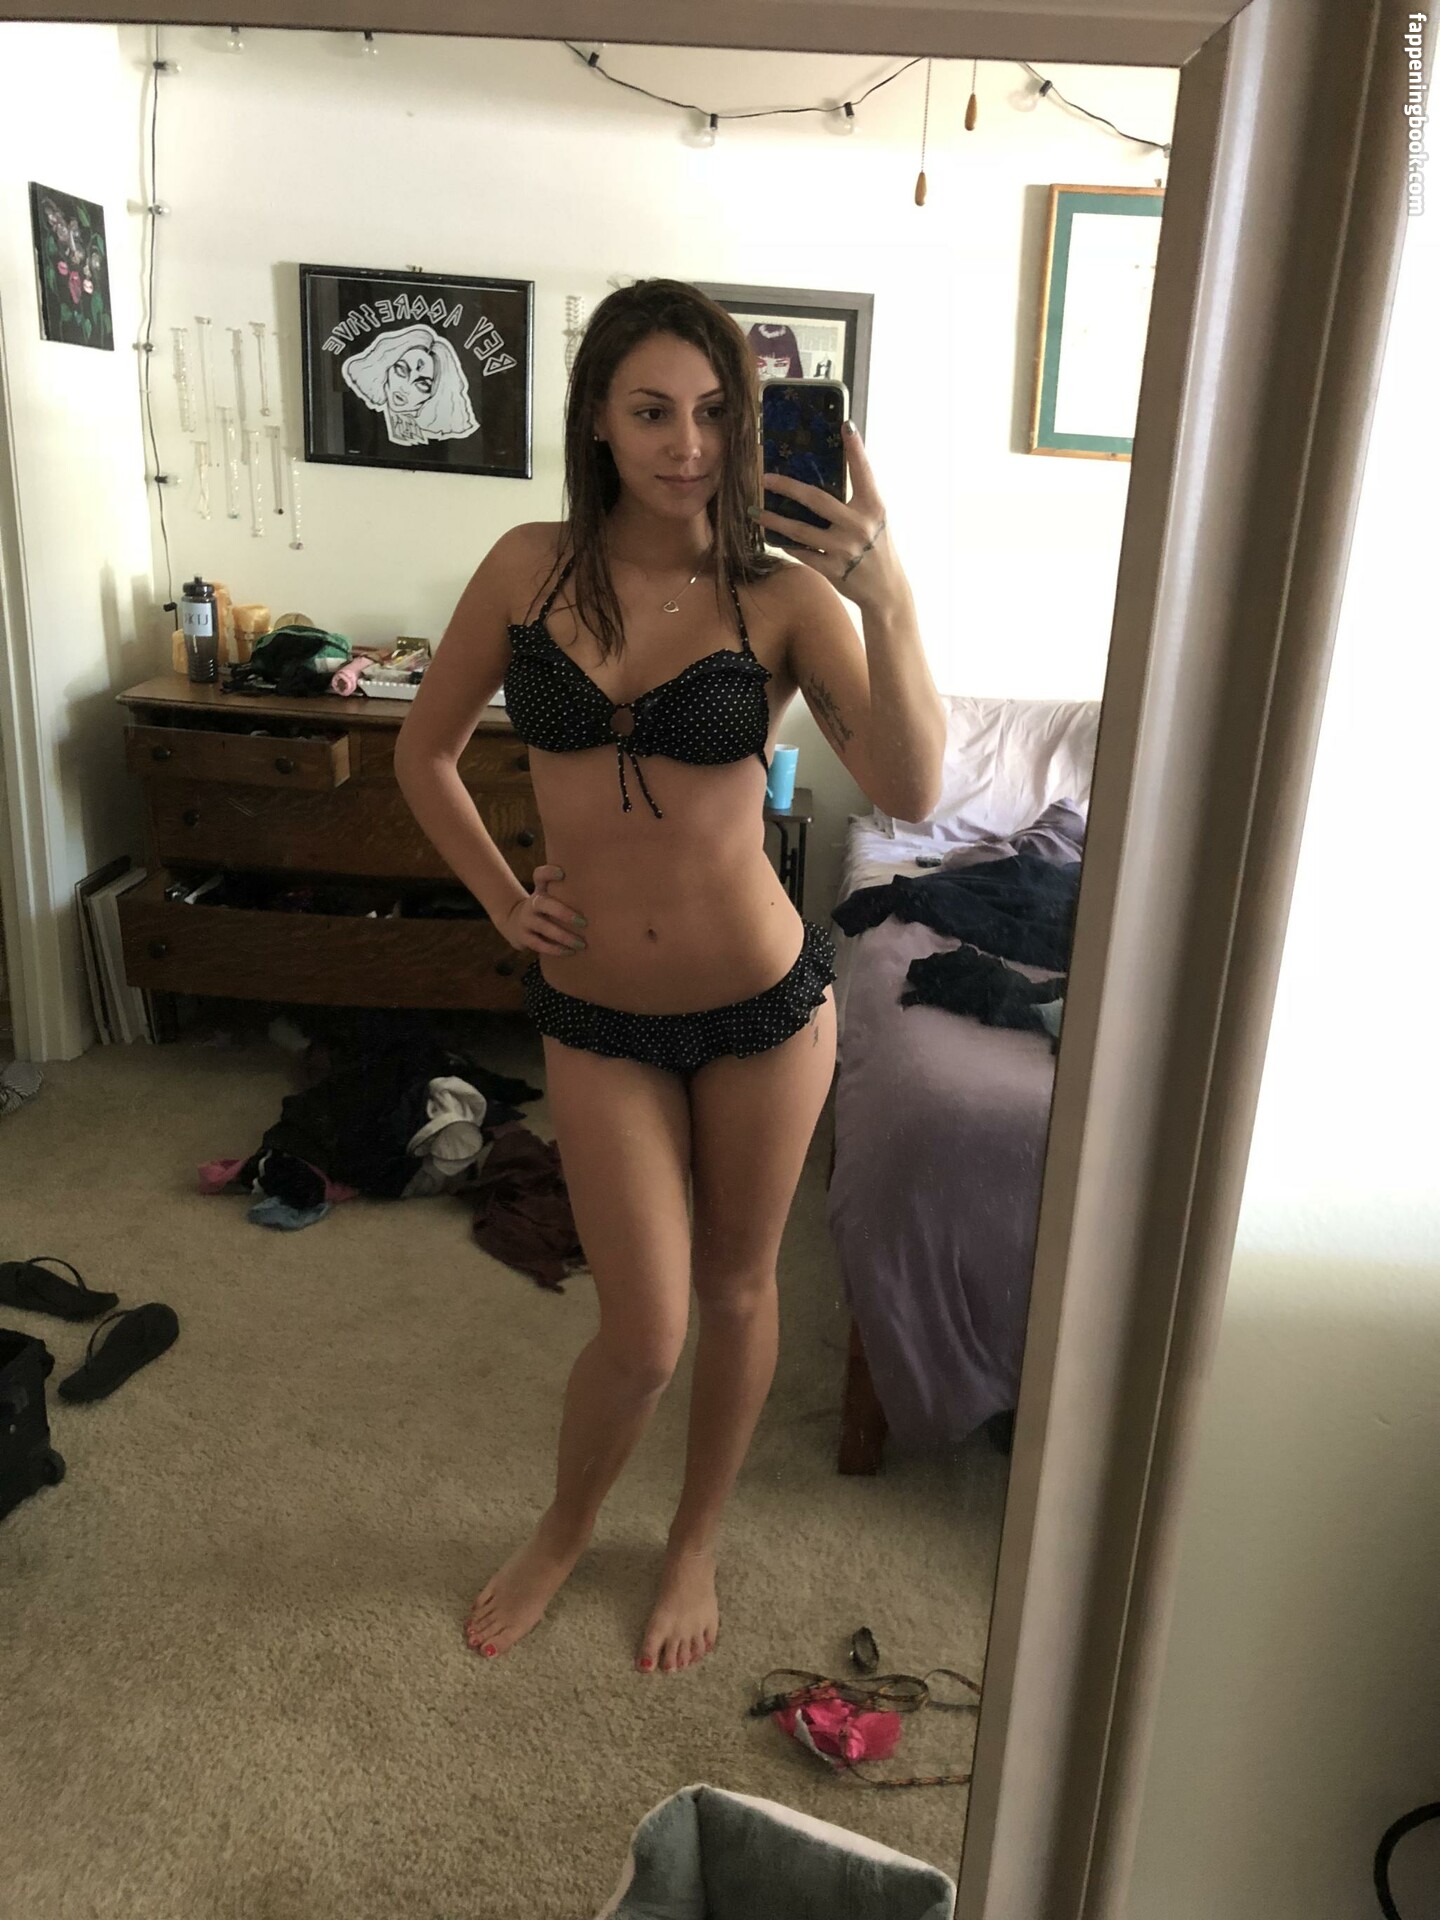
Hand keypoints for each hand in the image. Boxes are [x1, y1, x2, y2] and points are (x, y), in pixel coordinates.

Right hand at [502, 864, 587, 956]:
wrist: (516, 924)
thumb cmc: (544, 909)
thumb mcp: (550, 896)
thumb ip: (568, 892)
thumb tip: (601, 891)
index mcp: (540, 890)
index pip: (539, 875)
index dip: (549, 872)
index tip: (562, 874)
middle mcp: (532, 903)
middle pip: (544, 903)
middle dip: (564, 913)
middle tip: (584, 922)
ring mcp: (525, 920)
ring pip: (544, 927)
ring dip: (564, 937)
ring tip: (582, 944)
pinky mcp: (523, 937)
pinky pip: (539, 944)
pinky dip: (555, 949)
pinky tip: (570, 952)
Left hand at [755, 424, 904, 611]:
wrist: (886, 590)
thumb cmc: (878, 548)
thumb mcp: (875, 519)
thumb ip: (857, 499)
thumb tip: (826, 474)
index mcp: (873, 507)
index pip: (862, 472)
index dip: (855, 448)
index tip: (845, 426)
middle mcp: (858, 525)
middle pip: (816, 500)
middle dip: (787, 487)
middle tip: (765, 478)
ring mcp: (844, 549)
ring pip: (800, 530)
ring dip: (774, 519)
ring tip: (755, 511)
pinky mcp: (832, 569)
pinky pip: (802, 552)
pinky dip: (786, 544)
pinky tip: (771, 536)